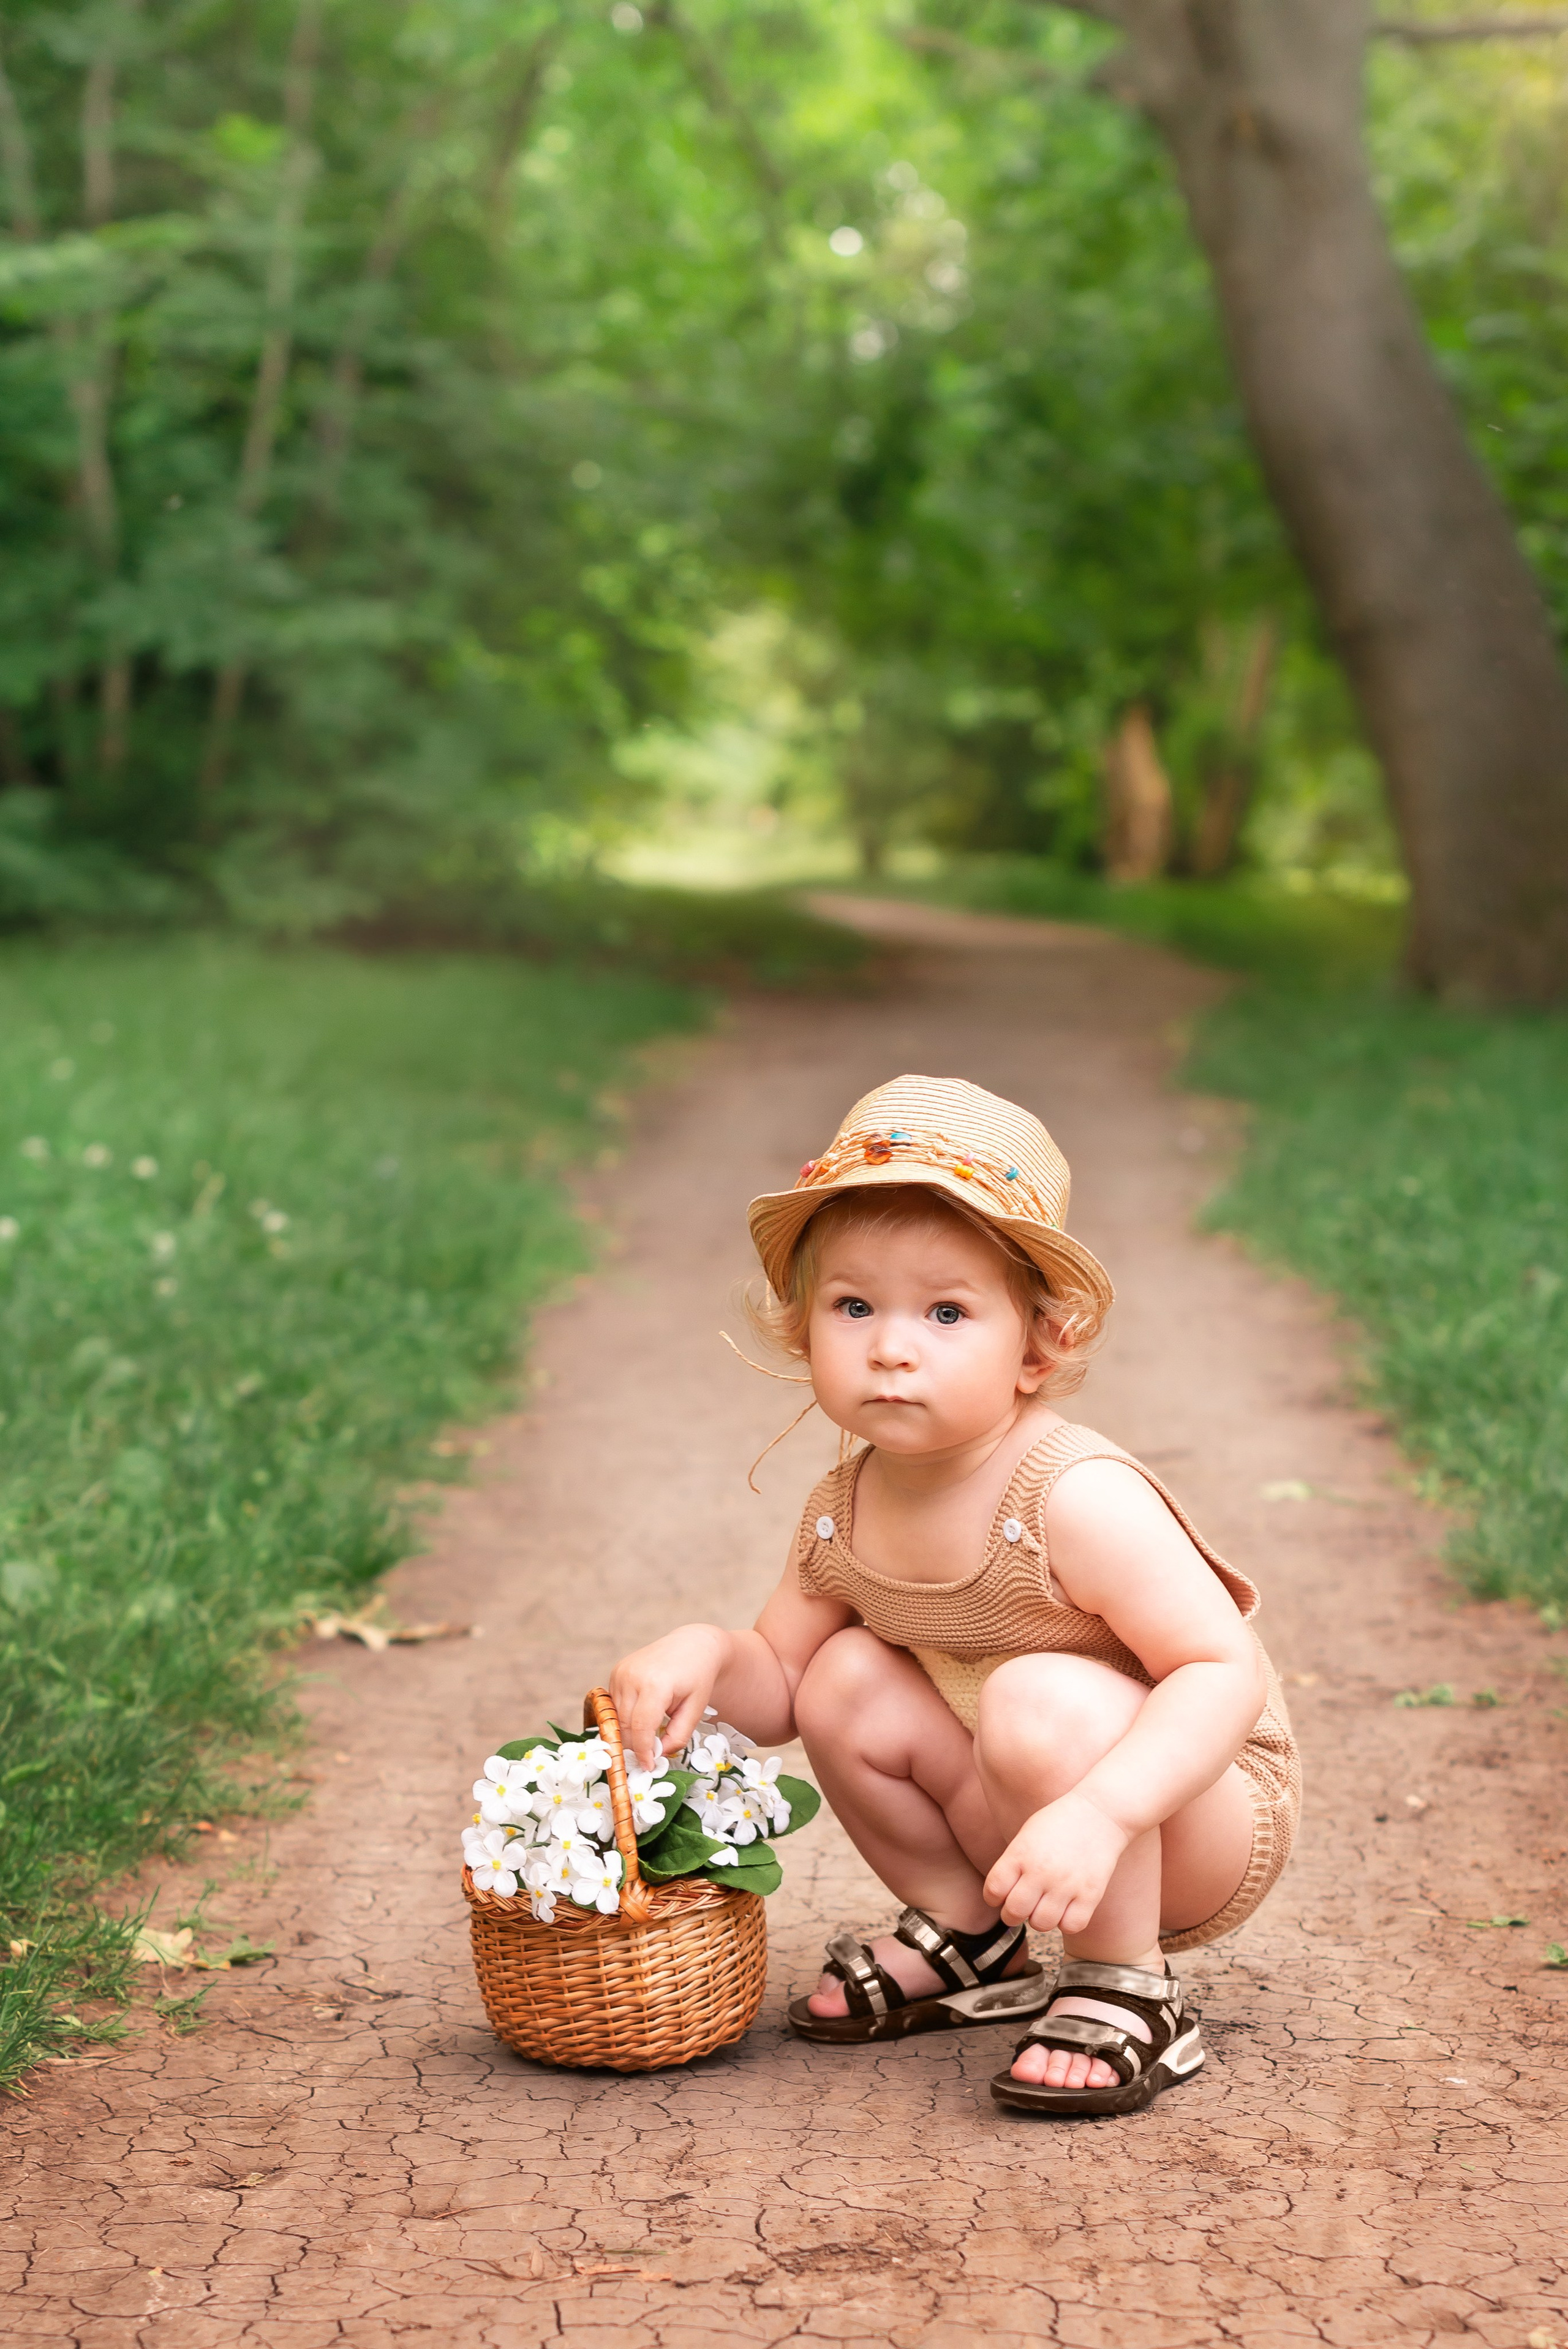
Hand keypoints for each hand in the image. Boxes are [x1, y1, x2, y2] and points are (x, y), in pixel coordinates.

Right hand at [609, 1624, 728, 1770]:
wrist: (692, 1645)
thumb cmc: (698, 1677)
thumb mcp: (695, 1709)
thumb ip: (677, 1735)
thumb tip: (657, 1755)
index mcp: (655, 1684)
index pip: (640, 1728)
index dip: (642, 1752)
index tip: (648, 1767)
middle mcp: (632, 1676)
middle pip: (624, 1725)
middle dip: (634, 1746)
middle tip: (648, 1758)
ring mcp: (621, 1672)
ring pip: (616, 1718)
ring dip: (629, 1732)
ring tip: (649, 1735)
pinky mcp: (616, 1672)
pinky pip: (615, 1706)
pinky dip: (625, 1717)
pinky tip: (642, 1715)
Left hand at [983, 1790, 1130, 1935]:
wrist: (1100, 1812)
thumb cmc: (1058, 1823)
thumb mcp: (1026, 1835)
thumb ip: (1013, 1864)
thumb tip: (1003, 1896)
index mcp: (1020, 1853)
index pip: (993, 1891)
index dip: (993, 1898)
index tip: (1001, 1896)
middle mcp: (1041, 1871)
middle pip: (1014, 1912)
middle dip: (1012, 1914)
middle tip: (1022, 1907)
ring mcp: (1066, 1885)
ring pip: (1041, 1924)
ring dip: (1039, 1919)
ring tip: (1045, 1906)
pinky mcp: (1090, 1895)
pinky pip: (1071, 1926)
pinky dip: (1066, 1923)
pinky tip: (1066, 1909)